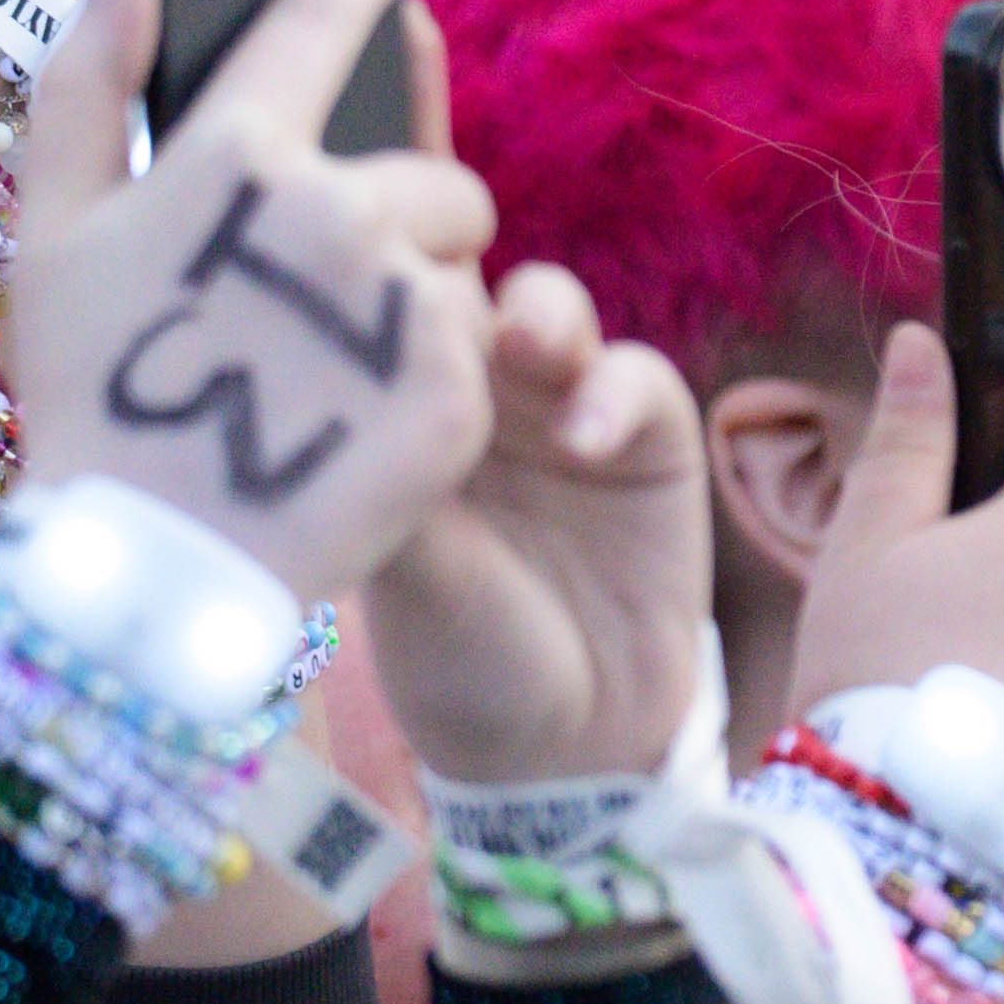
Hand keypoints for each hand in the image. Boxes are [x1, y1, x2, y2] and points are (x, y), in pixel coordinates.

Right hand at [5, 0, 497, 608]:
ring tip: (324, 373)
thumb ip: (85, 84)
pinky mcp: (461, 387)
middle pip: (430, 181)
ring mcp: (404, 298)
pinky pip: (481, 348)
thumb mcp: (50, 232)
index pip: (314, 27)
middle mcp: (336, 210)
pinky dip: (433, 378)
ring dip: (415, 304)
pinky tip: (361, 420)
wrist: (152, 562)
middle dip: (394, 229)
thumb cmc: (89, 393)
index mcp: (235, 159)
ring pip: (461, 268)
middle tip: (312, 308)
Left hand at [363, 261, 712, 785]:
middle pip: (462, 287)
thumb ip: (400, 478)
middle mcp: (469, 398)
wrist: (572, 736)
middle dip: (457, 267)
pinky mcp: (646, 435)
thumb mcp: (405, 574)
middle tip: (443, 286)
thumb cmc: (459, 660)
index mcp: (387, 418)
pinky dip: (615, 392)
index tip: (357, 275)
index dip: (369, 278)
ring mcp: (558, 410)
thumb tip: (366, 385)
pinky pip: (635, 378)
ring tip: (529, 346)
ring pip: (548, 311)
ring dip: (541, 314)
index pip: (370, 313)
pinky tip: (589, 438)